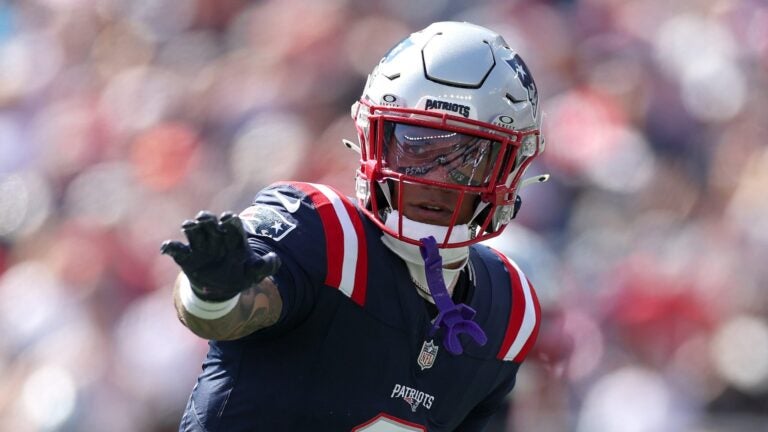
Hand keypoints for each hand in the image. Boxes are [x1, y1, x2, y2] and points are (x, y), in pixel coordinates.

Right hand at [161, 211, 280, 301]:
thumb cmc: (241, 274)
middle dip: (207, 219)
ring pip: (193, 231)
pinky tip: (167, 247)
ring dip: (191, 227)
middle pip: (210, 223)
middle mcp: (216, 238)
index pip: (233, 225)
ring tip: (189, 226)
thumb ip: (267, 266)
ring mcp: (200, 246)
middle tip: (204, 219)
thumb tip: (275, 259)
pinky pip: (176, 249)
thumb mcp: (256, 273)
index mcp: (234, 238)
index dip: (231, 221)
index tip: (228, 219)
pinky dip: (170, 247)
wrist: (222, 288)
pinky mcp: (187, 257)